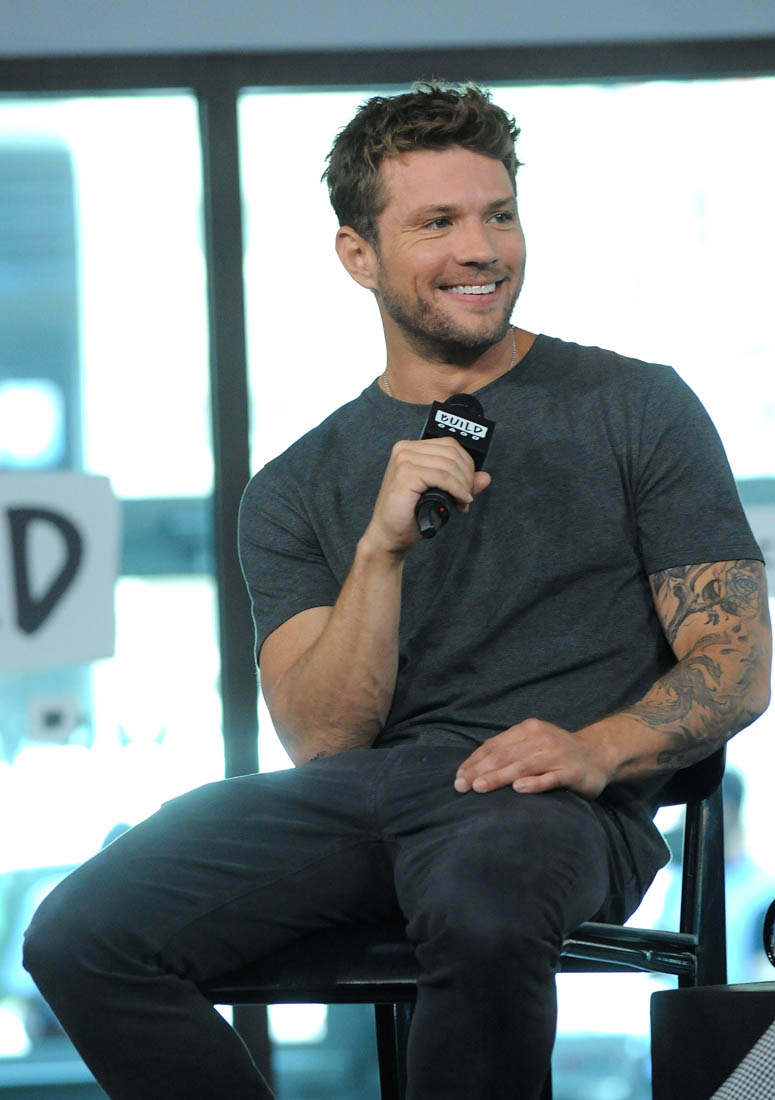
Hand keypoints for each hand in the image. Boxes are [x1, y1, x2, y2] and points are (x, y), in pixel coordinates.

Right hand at [363, 436, 490, 554]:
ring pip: (449, 464)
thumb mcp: (442, 495)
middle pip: (452, 453)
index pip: (450, 445)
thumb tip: (485, 477)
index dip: (466, 465)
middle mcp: (405, 450)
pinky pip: (443, 476)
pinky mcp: (405, 474)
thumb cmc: (409, 516)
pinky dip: (457, 489)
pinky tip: (459, 500)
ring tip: (462, 501)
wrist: (390, 536)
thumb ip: (462, 483)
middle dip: (467, 476)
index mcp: (411, 449)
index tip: (468, 487)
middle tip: (466, 496)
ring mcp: (404, 460)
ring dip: (463, 485)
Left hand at [453, 719, 611, 799]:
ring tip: (479, 787)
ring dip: (499, 777)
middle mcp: (541, 738)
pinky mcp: (571, 772)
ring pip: (522, 766)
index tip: (458, 777)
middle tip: (461, 786)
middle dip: (479, 770)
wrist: (598, 753)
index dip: (474, 761)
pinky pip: (549, 778)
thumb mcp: (533, 742)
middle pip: (504, 755)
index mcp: (528, 729)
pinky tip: (517, 789)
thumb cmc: (558, 751)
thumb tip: (474, 766)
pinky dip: (533, 783)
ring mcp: (557, 754)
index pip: (494, 745)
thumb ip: (510, 749)